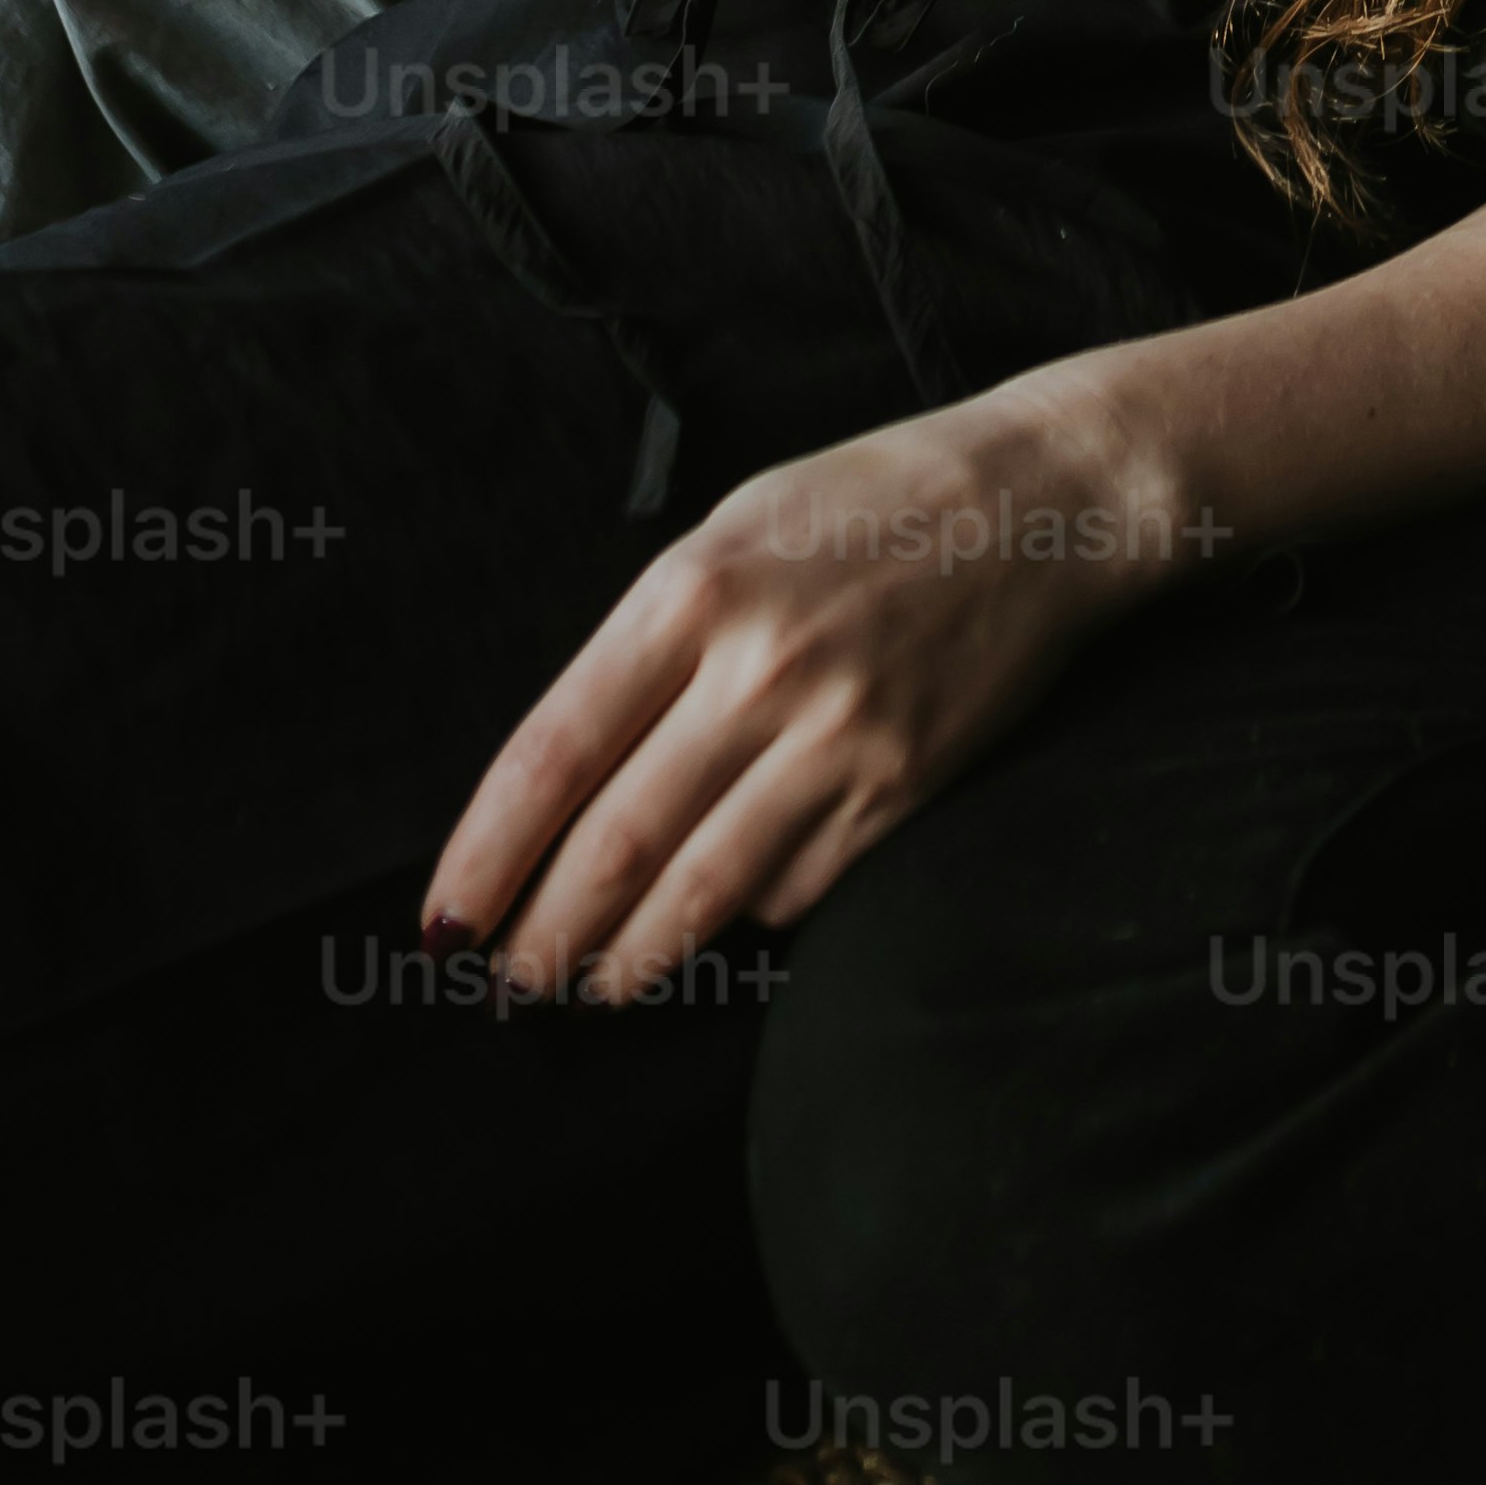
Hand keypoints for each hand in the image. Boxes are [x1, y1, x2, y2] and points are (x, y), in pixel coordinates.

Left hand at [422, 373, 1211, 1001]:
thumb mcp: (733, 531)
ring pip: (700, 891)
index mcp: (693, 590)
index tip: (446, 920)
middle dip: (545, 933)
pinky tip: (722, 923)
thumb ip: (652, 643)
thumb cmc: (868, 506)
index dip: (486, 855)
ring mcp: (836, 737)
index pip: (552, 755)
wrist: (1039, 502)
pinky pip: (796, 887)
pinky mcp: (901, 787)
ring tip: (595, 982)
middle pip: (614, 844)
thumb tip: (571, 776)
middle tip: (510, 977)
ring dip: (630, 957)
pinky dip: (746, 918)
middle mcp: (757, 670)